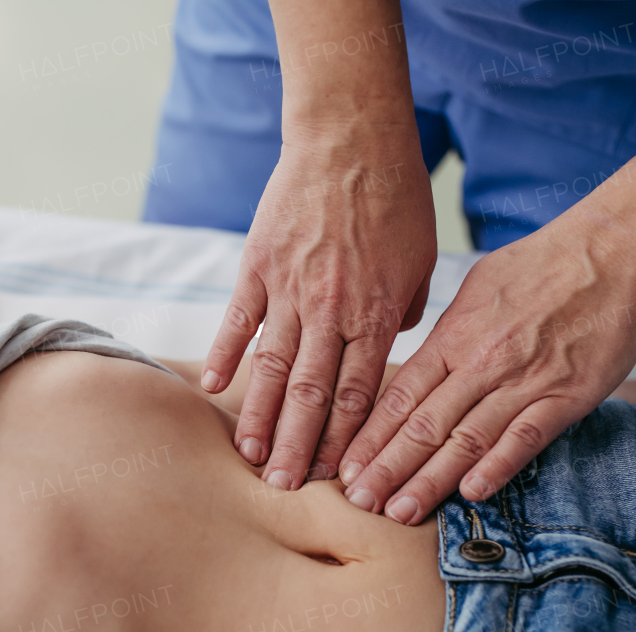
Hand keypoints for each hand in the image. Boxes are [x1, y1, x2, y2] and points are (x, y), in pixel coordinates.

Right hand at [200, 126, 435, 488]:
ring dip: (260, 416)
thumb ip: (405, 313)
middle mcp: (331, 310)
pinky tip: (215, 390)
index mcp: (376, 314)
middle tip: (284, 488)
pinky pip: (238, 320)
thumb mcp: (420, 261)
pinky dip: (226, 355)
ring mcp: (290, 289)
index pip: (357, 393)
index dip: (343, 440)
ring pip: (272, 367)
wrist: (351, 138)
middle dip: (298, 447)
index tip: (333, 478)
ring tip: (251, 456)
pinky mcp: (259, 265)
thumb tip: (390, 350)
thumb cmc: (395, 198)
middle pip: (311, 393)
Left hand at [338, 220, 635, 522]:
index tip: (346, 467)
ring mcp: (523, 381)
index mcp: (454, 336)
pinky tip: (472, 493)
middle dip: (387, 468)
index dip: (370, 437)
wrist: (613, 251)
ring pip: (466, 440)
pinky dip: (497, 466)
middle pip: (423, 425)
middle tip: (359, 502)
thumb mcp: (478, 286)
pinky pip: (525, 438)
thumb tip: (425, 361)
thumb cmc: (545, 264)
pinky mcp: (566, 396)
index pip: (400, 396)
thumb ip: (450, 332)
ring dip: (430, 480)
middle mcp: (481, 362)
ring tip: (401, 512)